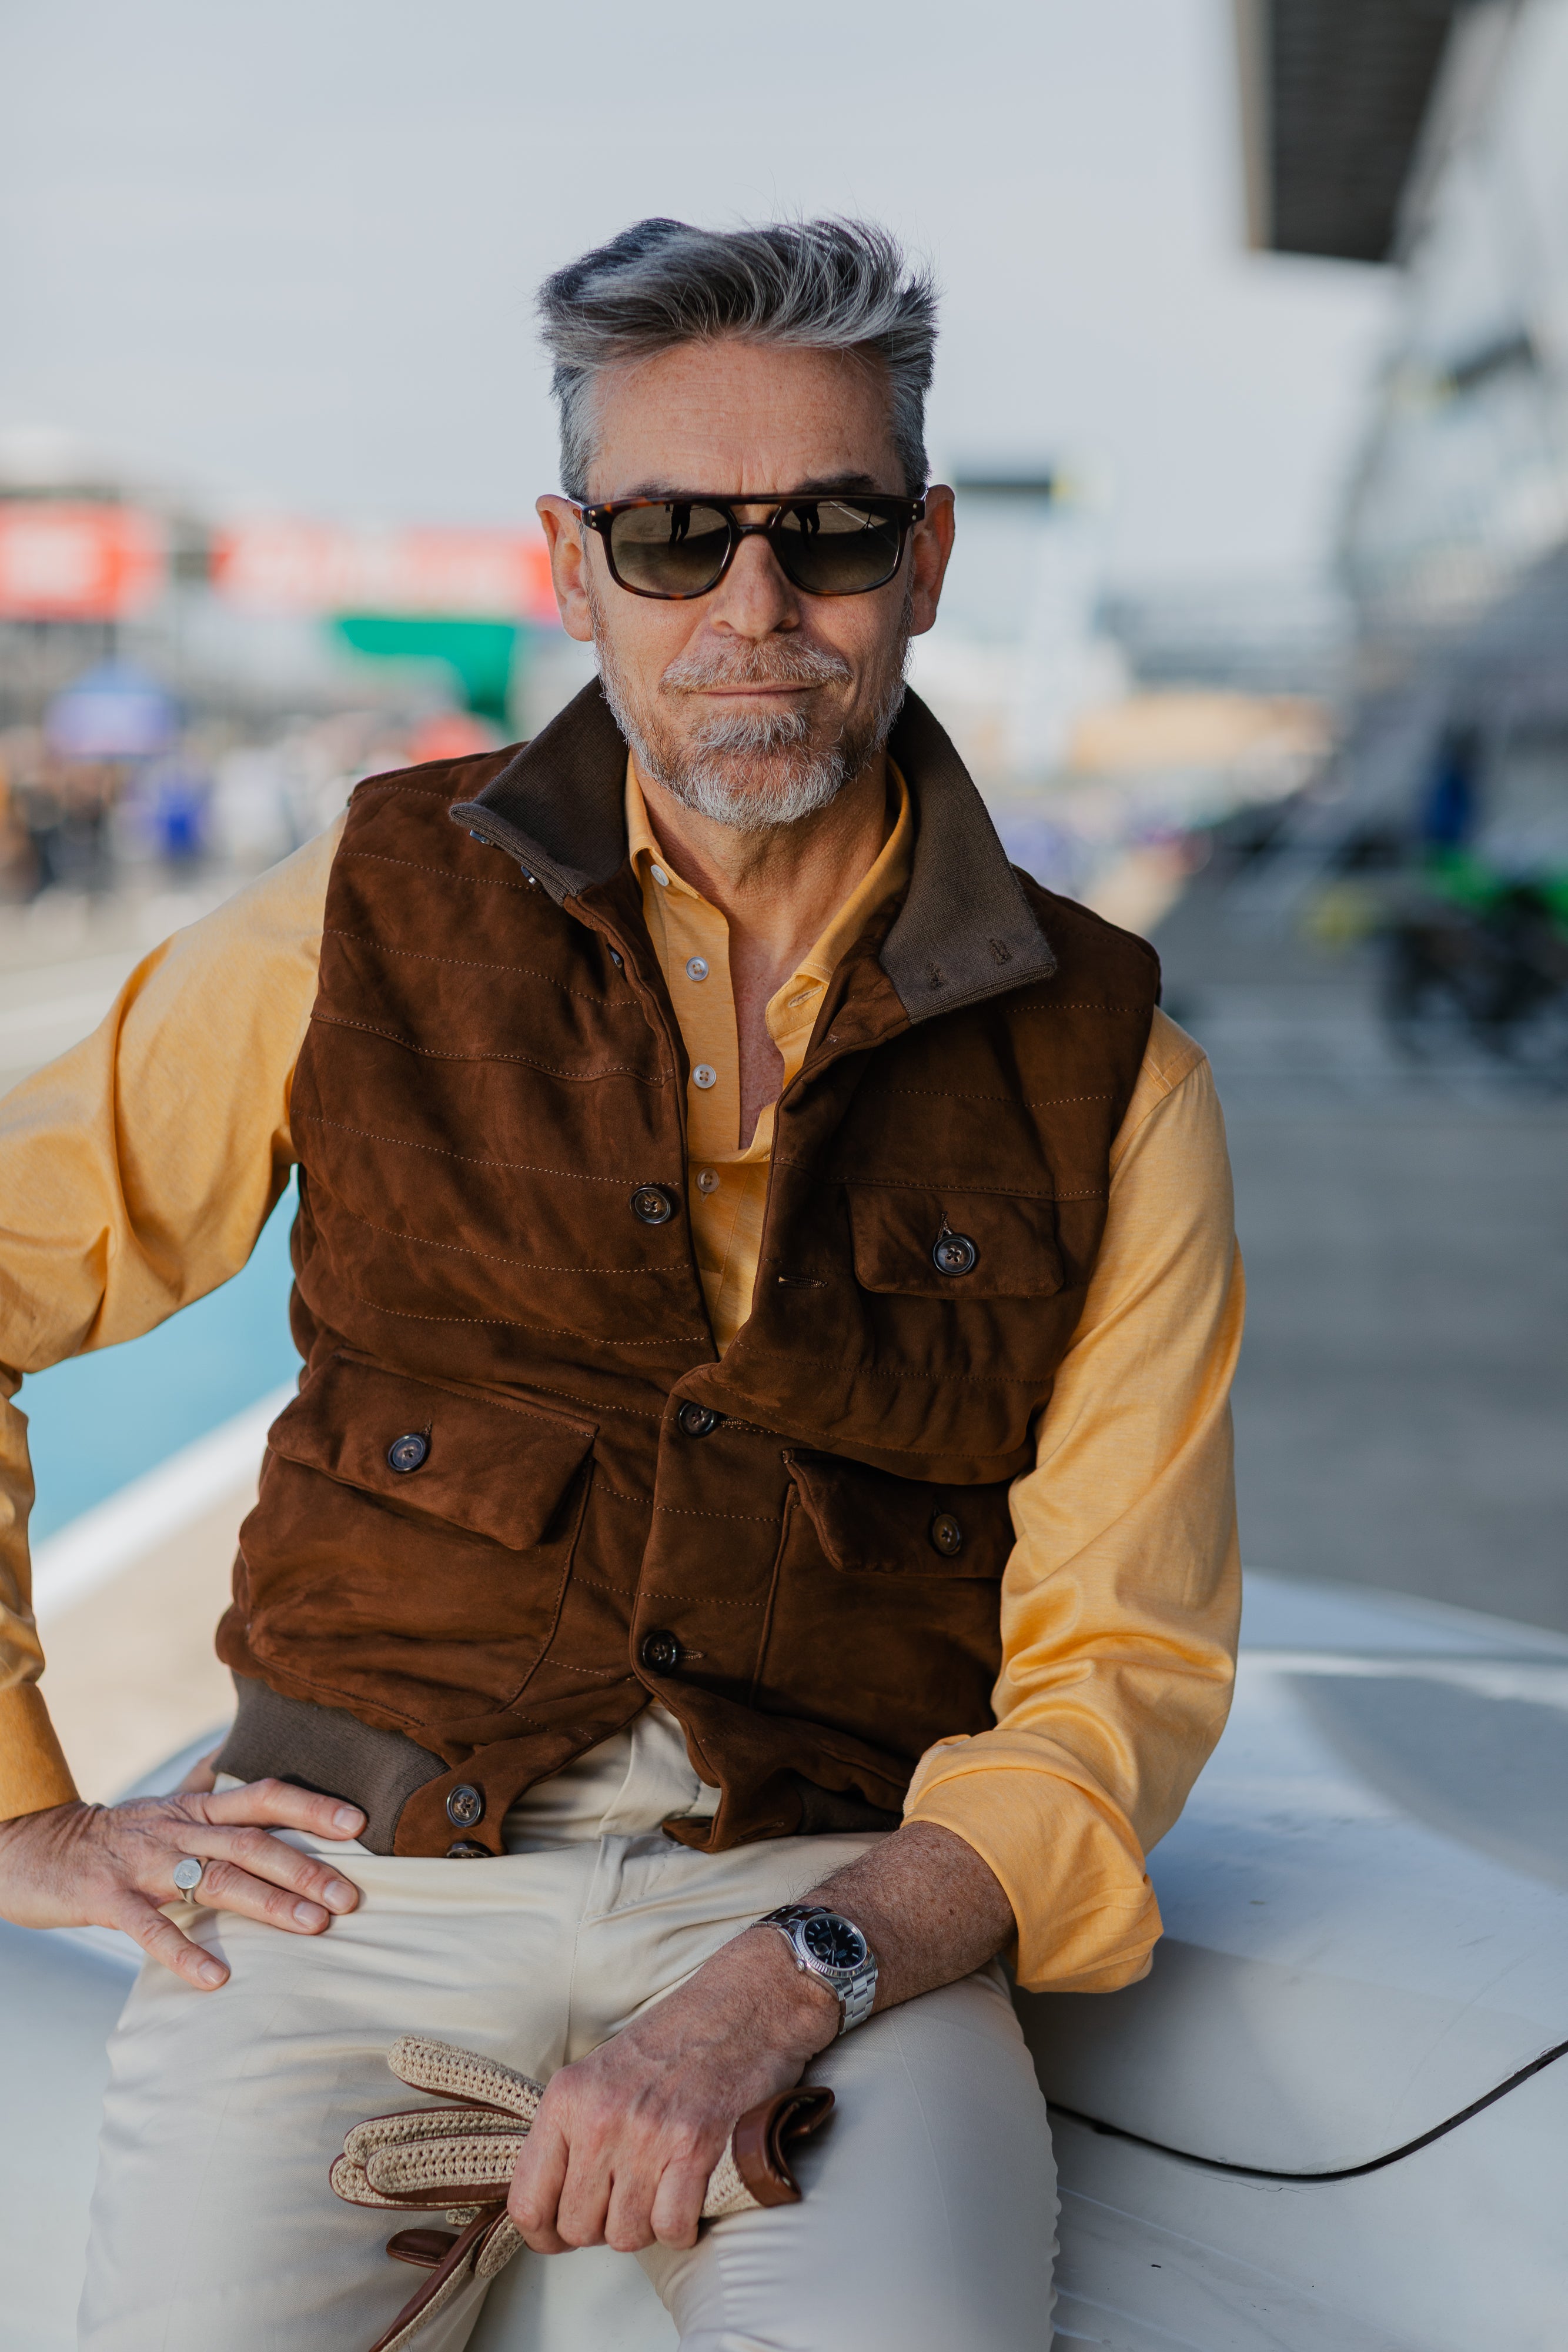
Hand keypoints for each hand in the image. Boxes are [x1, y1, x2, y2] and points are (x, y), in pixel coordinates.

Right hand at [0, 1776, 364, 1990]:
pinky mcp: (107, 1898)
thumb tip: (269, 1791)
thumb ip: (218, 1808)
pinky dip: (184, 1951)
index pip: (263, 1796)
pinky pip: (150, 1927)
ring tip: (314, 1927)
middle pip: (252, 1842)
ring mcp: (142, 1862)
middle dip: (306, 1868)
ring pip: (214, 1878)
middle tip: (351, 1897)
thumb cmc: (116, 1838)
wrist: (35, 1848)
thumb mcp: (170, 1814)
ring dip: (269, 1904)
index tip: (358, 1825)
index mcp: (197, 1808)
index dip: (311, 1807)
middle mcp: (177, 1828)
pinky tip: (216, 1978)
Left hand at [508, 1925, 837, 2254]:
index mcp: (567, 2097)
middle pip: (577, 2227)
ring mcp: (646, 2133)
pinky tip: (687, 2203)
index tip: (561, 2237)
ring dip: (644, 2227)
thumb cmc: (673, 2041)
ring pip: (624, 2235)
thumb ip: (572, 2131)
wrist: (742, 2004)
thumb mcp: (600, 2073)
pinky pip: (670, 2227)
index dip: (544, 2235)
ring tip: (659, 2193)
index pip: (526, 2202)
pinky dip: (681, 2228)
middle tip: (625, 2201)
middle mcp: (598, 2117)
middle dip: (601, 2228)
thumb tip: (554, 2201)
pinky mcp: (694, 2145)